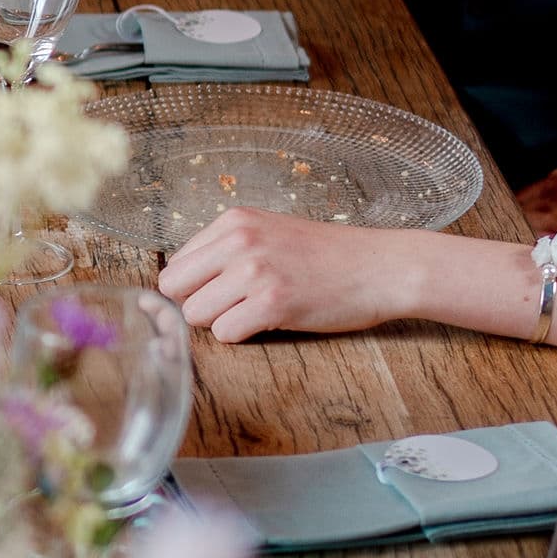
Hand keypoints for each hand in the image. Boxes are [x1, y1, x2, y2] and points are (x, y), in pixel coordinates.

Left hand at [157, 209, 426, 342]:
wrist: (381, 267)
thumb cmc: (328, 256)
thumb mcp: (270, 232)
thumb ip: (227, 249)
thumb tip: (182, 283)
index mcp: (234, 220)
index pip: (174, 264)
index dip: (192, 288)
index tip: (219, 295)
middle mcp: (239, 240)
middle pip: (175, 289)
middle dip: (197, 306)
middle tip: (232, 309)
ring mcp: (255, 271)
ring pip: (195, 314)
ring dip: (220, 323)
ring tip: (255, 313)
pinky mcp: (273, 302)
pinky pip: (225, 334)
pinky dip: (242, 337)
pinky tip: (270, 322)